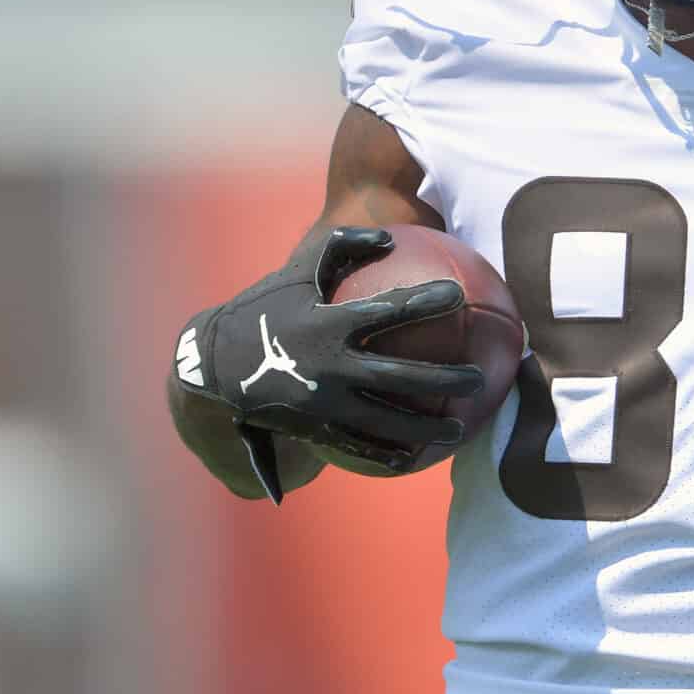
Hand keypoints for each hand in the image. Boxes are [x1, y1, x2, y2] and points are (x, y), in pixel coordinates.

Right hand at [172, 226, 483, 484]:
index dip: (426, 301)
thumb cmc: (263, 310)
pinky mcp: (314, 430)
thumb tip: (387, 237)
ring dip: (429, 427)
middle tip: (479, 377)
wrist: (214, 367)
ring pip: (388, 421)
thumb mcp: (295, 272)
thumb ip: (341, 248)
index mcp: (329, 324)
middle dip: (445, 379)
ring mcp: (324, 403)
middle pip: (402, 376)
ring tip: (462, 428)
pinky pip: (358, 445)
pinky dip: (388, 453)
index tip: (458, 295)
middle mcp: (331, 366)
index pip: (389, 311)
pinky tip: (415, 457)